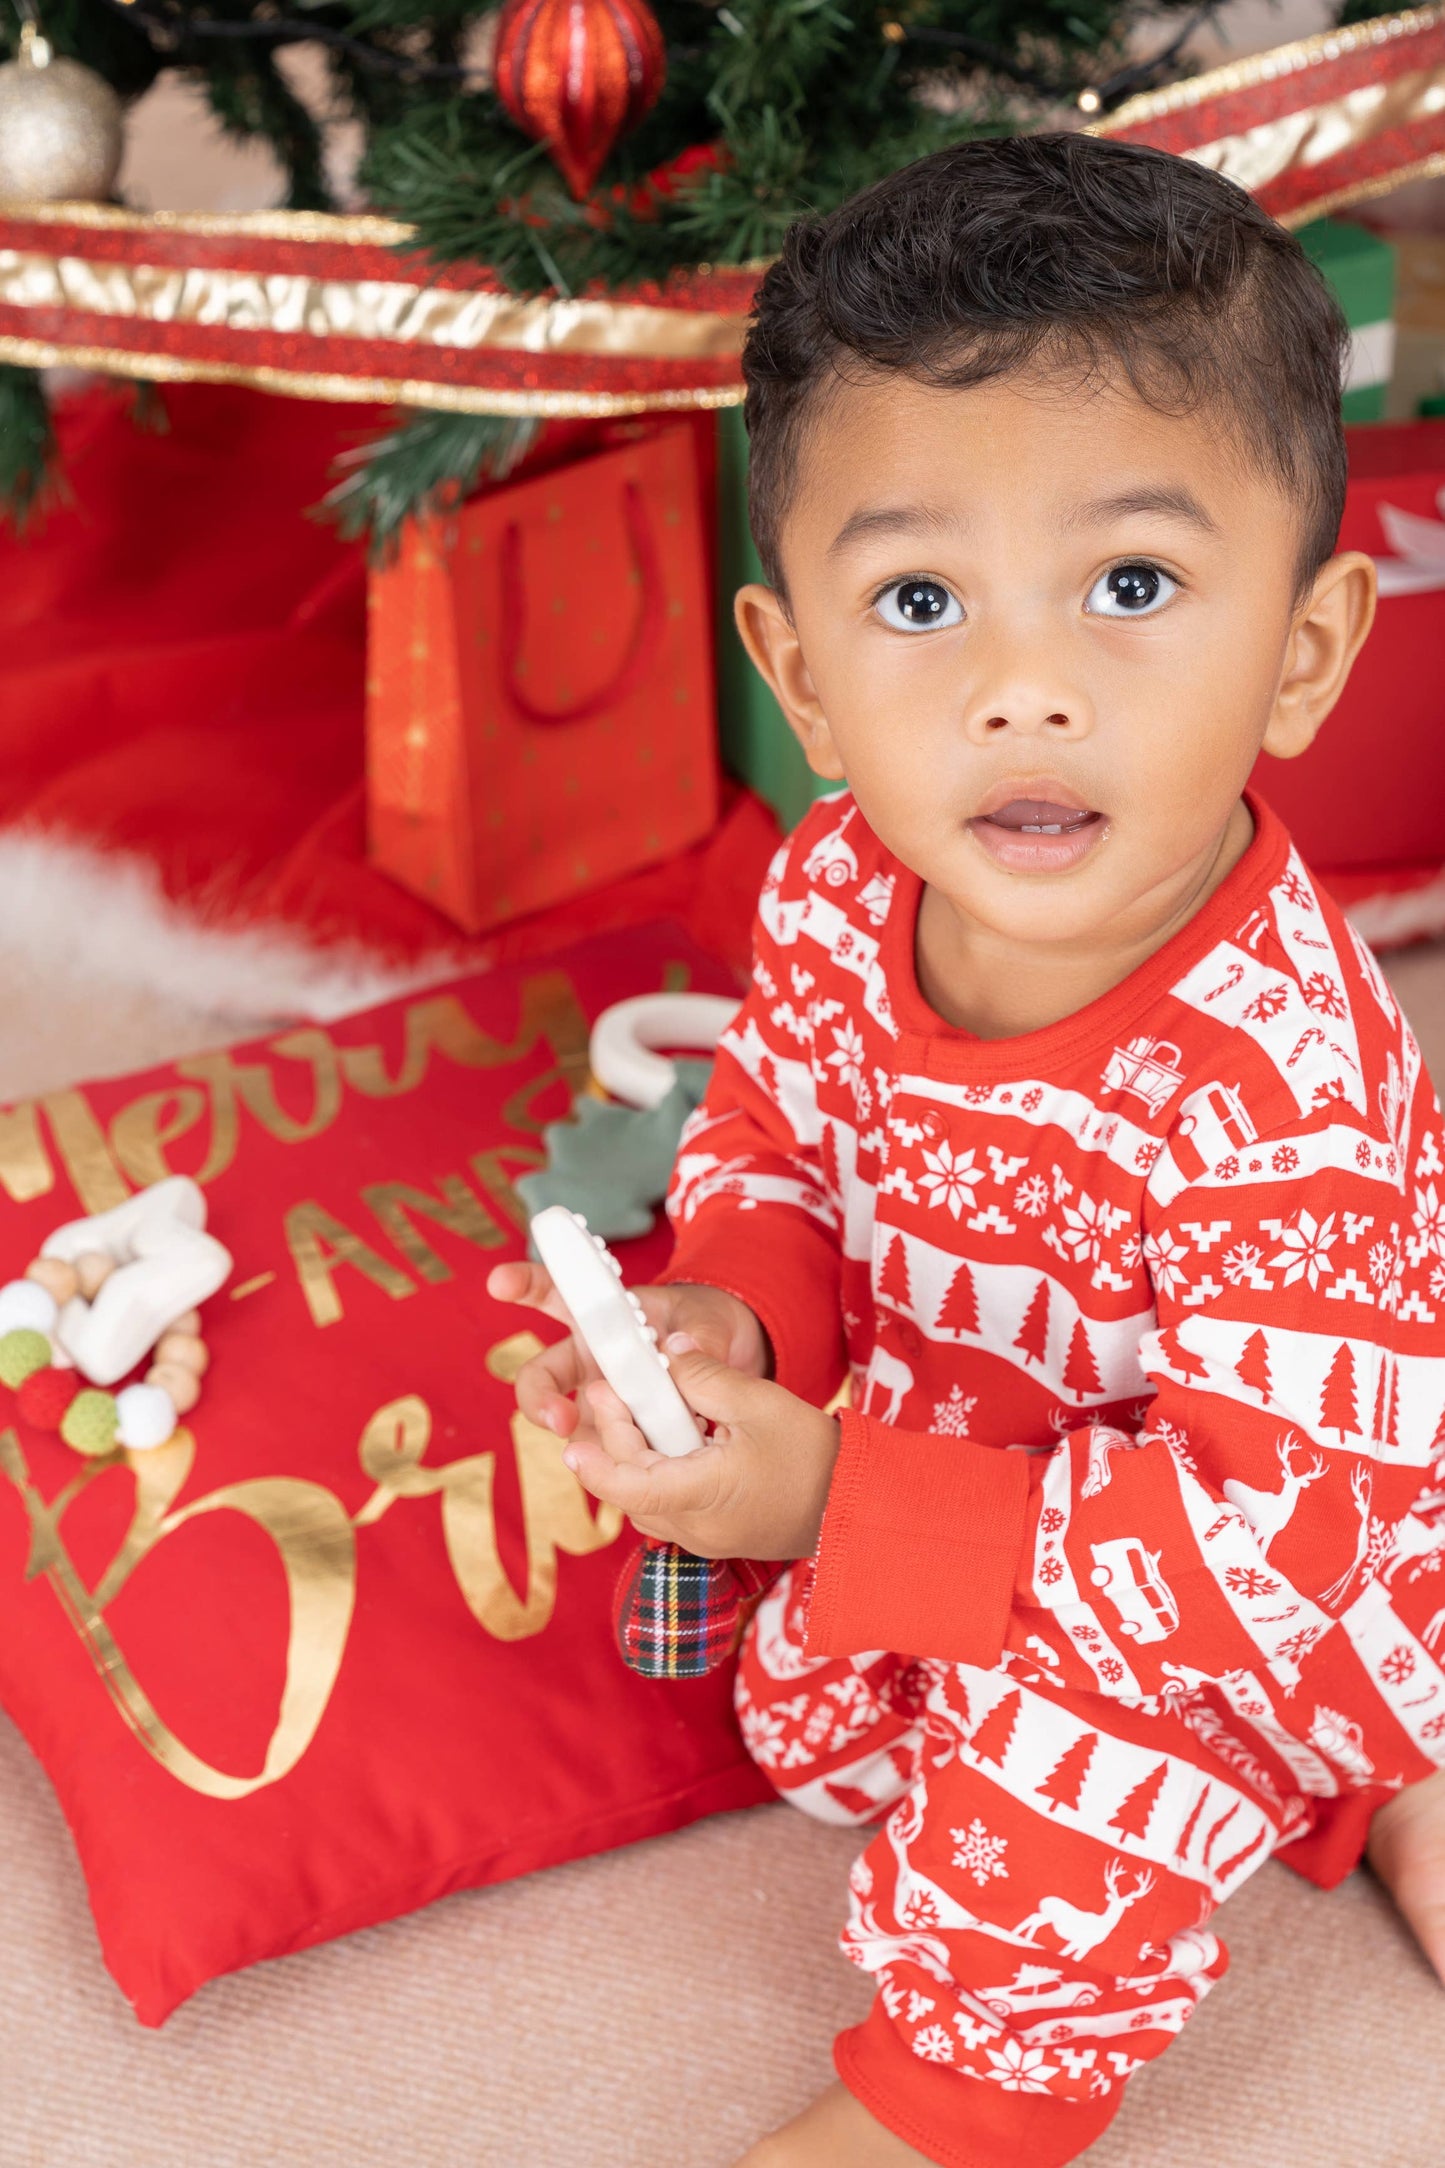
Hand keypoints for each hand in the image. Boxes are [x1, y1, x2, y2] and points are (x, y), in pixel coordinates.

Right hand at [485, 1261, 768, 1445]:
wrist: (726, 1358)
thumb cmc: (703, 1324)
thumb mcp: (707, 1321)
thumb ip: (697, 1339)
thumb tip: (685, 1358)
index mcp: (600, 1320)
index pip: (553, 1297)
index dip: (523, 1286)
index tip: (499, 1281)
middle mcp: (588, 1363)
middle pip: (540, 1380)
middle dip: (540, 1401)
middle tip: (561, 1420)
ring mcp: (599, 1404)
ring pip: (574, 1430)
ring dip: (592, 1444)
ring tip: (633, 1449)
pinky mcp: (619, 1439)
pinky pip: (610, 1458)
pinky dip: (627, 1465)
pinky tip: (651, 1468)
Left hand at [563, 1338, 839, 1560]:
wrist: (858, 1506)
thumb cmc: (815, 1457)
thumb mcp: (759, 1403)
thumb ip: (706, 1376)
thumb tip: (667, 1353)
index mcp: (701, 1496)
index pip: (629, 1486)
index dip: (594, 1464)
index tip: (571, 1440)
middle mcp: (695, 1528)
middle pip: (632, 1486)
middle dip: (615, 1437)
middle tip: (609, 1388)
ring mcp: (705, 1538)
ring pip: (648, 1498)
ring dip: (636, 1455)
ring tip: (639, 1408)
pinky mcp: (717, 1535)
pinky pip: (671, 1505)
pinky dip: (659, 1471)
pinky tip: (671, 1437)